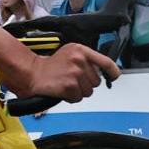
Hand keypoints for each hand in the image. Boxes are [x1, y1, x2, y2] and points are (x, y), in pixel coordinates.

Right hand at [3, 44, 120, 102]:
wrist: (34, 72)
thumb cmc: (52, 65)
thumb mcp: (70, 53)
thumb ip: (87, 58)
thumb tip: (103, 69)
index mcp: (81, 50)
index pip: (105, 62)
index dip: (113, 71)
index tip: (114, 76)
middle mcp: (79, 60)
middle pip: (96, 81)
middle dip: (86, 84)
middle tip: (73, 79)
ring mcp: (74, 74)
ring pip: (89, 91)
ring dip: (79, 91)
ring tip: (67, 84)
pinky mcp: (69, 86)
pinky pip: (78, 98)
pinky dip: (71, 97)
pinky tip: (63, 90)